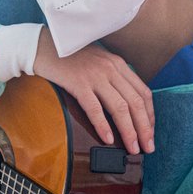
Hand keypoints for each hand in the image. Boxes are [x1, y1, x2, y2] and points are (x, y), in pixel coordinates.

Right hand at [32, 29, 154, 153]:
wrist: (43, 45)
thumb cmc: (69, 57)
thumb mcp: (98, 62)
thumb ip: (112, 77)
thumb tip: (122, 104)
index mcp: (118, 64)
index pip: (143, 93)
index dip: (149, 115)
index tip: (149, 132)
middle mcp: (111, 69)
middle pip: (136, 103)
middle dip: (144, 128)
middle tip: (148, 147)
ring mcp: (95, 76)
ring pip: (120, 107)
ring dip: (129, 131)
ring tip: (132, 148)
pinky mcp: (78, 83)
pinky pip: (95, 108)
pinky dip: (103, 125)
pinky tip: (108, 139)